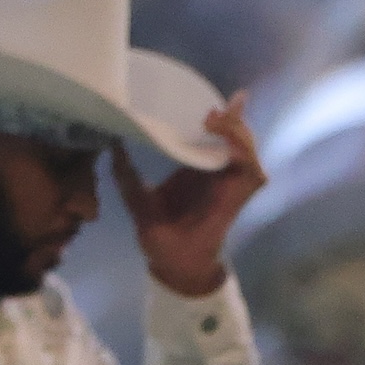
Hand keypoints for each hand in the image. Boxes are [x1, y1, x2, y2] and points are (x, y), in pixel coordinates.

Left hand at [117, 97, 266, 298]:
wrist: (172, 265)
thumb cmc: (158, 236)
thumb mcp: (136, 197)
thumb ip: (126, 173)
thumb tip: (112, 144)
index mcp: (199, 171)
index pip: (219, 138)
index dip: (226, 118)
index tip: (223, 100)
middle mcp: (219, 176)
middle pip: (239, 140)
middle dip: (233, 121)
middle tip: (217, 109)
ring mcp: (230, 189)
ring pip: (249, 153)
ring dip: (239, 135)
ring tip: (219, 121)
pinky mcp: (236, 201)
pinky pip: (252, 175)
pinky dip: (246, 158)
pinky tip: (231, 146)